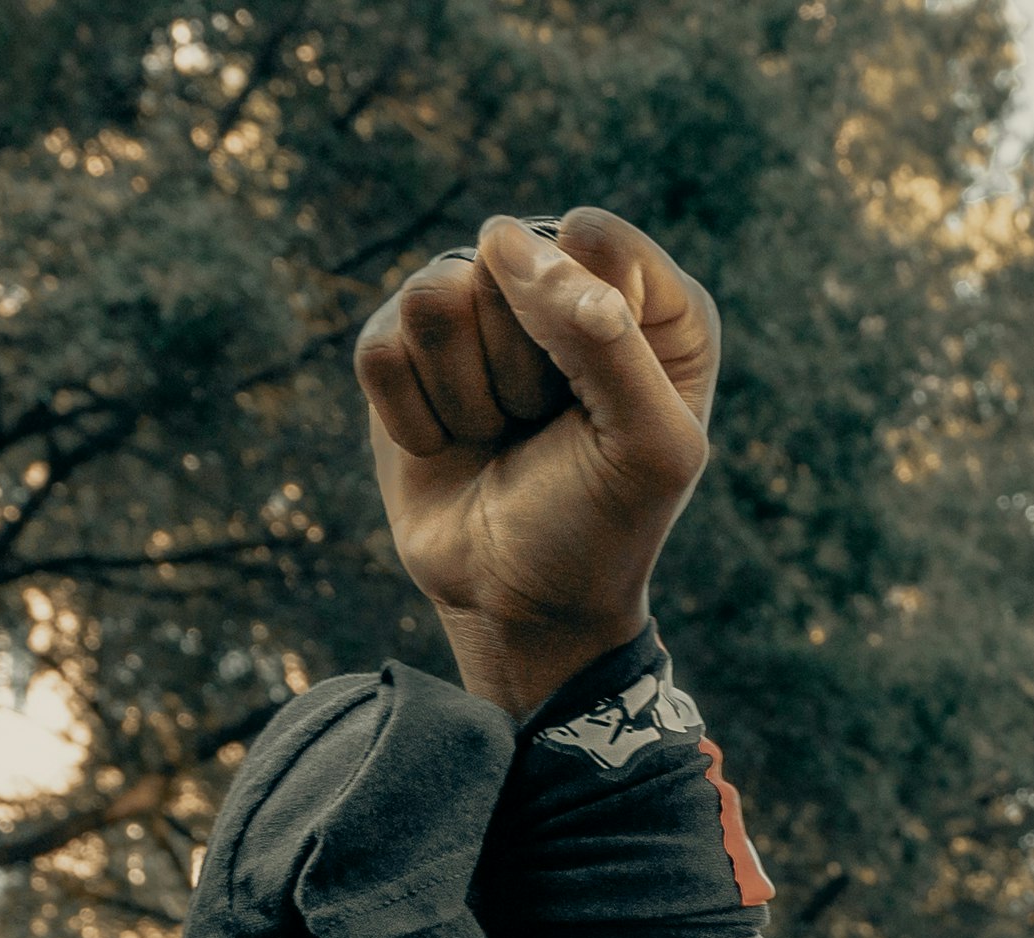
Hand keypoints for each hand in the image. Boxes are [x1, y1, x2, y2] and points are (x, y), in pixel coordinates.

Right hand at [353, 210, 719, 717]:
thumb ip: (605, 335)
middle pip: (504, 264)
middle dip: (523, 370)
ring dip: (466, 393)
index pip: (593, 240)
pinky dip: (415, 417)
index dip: (584, 322)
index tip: (603, 399)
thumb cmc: (601, 525)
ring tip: (500, 433)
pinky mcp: (405, 345)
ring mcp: (477, 309)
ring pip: (433, 298)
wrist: (523, 602)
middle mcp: (563, 286)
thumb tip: (501, 242)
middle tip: (547, 428)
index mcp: (652, 303)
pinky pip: (382, 347)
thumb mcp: (646, 446)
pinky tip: (450, 444)